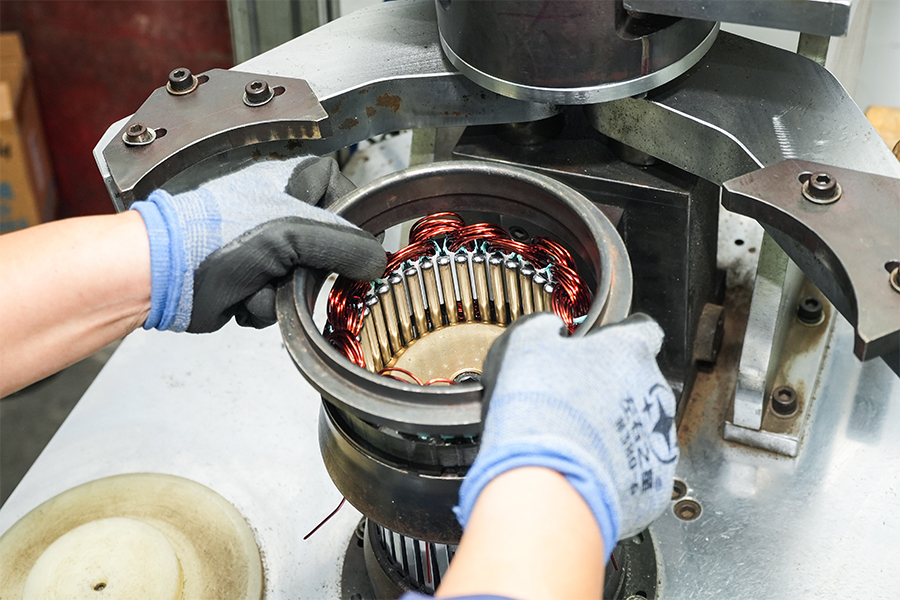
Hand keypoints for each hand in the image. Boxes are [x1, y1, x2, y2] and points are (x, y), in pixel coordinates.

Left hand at [131, 156, 385, 332]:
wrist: (163, 275)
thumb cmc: (214, 238)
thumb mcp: (294, 234)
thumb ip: (344, 246)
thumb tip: (376, 262)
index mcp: (290, 183)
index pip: (343, 189)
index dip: (352, 217)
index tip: (357, 243)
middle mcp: (279, 212)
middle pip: (328, 248)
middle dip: (312, 270)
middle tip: (298, 271)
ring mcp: (264, 249)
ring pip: (304, 282)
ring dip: (284, 294)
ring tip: (258, 282)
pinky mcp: (250, 282)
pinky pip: (279, 302)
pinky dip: (261, 306)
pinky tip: (241, 296)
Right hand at [455, 313, 677, 554]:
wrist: (548, 483)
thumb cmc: (539, 412)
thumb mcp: (525, 344)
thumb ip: (544, 328)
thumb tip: (548, 329)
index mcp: (629, 352)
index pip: (642, 330)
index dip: (619, 336)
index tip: (602, 345)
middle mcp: (654, 393)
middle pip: (638, 383)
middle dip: (610, 390)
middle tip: (571, 401)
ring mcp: (659, 442)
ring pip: (639, 428)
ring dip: (613, 430)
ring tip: (573, 441)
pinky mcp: (653, 485)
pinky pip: (635, 471)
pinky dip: (614, 470)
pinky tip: (583, 470)